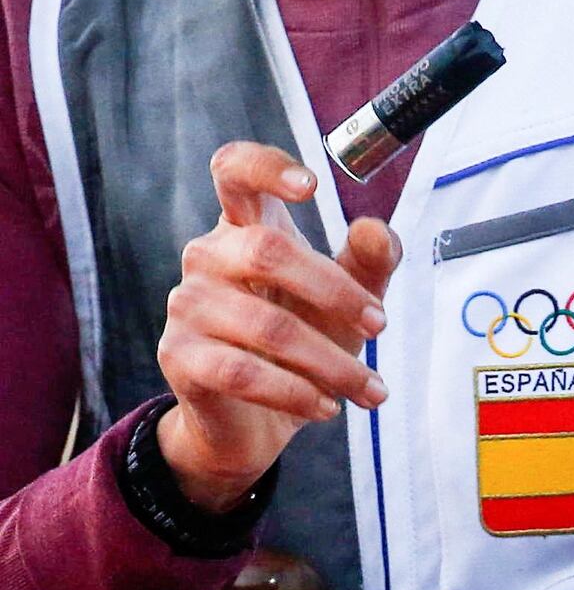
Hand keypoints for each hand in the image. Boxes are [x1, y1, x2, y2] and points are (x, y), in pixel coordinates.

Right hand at [155, 141, 400, 511]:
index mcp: (244, 223)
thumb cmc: (301, 341)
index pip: (234, 170)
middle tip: (379, 324)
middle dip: (335, 290)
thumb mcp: (345, 299)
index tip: (312, 185)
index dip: (266, 167)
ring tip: (369, 389)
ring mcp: (188, 304)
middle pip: (267, 249)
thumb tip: (377, 229)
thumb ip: (368, 261)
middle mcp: (208, 254)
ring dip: (330, 361)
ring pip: (266, 324)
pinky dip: (295, 392)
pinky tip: (326, 406)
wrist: (253, 422)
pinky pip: (241, 371)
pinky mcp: (178, 356)